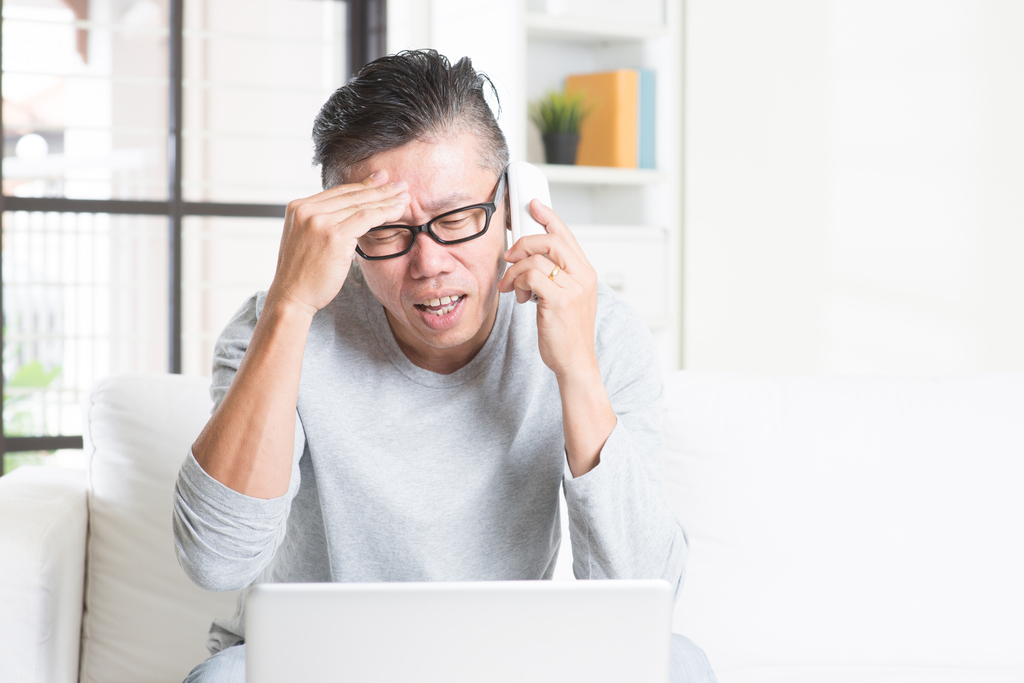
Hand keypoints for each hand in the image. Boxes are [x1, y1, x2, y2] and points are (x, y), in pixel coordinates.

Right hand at [267, 171, 409, 315]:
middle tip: (400, 184)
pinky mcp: (333, 235)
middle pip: (351, 195)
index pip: (337, 192)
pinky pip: (366, 218)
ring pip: (361, 205)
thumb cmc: (302, 275)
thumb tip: (346, 215)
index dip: (362, 185)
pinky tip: (398, 211)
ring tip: (404, 198)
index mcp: (298, 208)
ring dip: (386, 200)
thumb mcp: (306, 240)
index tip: (381, 180)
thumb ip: (321, 224)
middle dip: (379, 189)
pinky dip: (385, 212)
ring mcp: (319, 221)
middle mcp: (306, 210)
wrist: (291, 296)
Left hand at [498, 199, 599, 378]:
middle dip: (523, 244)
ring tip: (512, 287)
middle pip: (550, 241)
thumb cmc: (567, 333)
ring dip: (515, 271)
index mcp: (586, 273)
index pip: (567, 235)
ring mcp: (573, 288)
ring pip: (536, 258)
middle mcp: (583, 277)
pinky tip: (518, 295)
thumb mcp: (565, 299)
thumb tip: (528, 259)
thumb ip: (554, 277)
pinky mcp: (559, 300)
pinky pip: (530, 276)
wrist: (575, 362)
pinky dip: (517, 282)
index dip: (549, 217)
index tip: (533, 205)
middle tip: (509, 257)